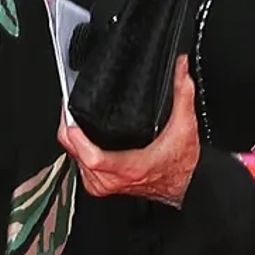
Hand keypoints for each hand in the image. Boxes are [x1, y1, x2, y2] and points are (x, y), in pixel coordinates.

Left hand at [61, 55, 199, 207]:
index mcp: (128, 167)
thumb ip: (183, 94)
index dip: (76, 135)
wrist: (182, 188)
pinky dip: (77, 148)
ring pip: (72, 158)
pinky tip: (82, 134)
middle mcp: (110, 179)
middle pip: (74, 151)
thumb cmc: (180, 165)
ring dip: (72, 138)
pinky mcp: (98, 185)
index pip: (90, 156)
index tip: (71, 113)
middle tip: (69, 103)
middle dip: (69, 126)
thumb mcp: (185, 127)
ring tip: (74, 115)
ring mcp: (101, 184)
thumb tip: (180, 66)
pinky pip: (77, 164)